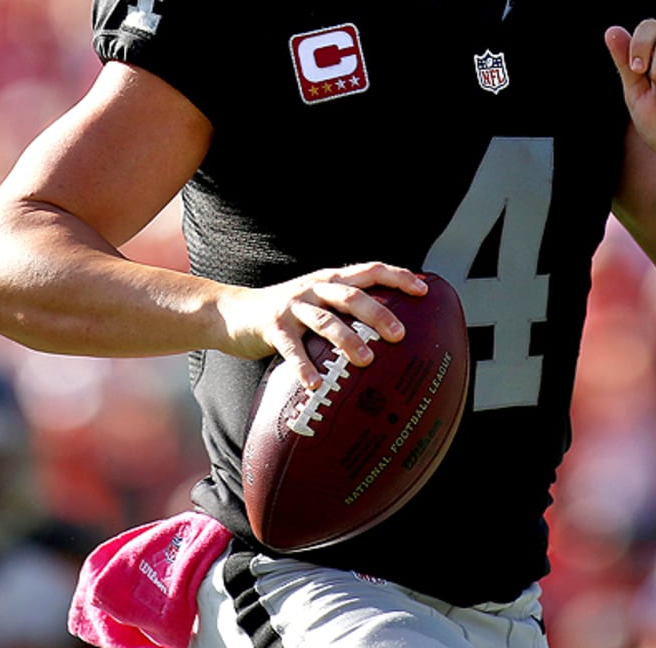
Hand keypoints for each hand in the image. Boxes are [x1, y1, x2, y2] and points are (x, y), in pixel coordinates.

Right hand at [216, 262, 428, 389]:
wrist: (233, 311)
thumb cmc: (285, 313)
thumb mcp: (316, 302)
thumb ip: (344, 309)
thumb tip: (388, 328)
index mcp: (330, 280)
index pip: (369, 270)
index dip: (397, 276)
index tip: (423, 289)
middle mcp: (314, 288)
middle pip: (351, 294)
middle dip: (378, 312)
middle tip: (400, 334)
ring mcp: (293, 306)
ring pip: (325, 320)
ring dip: (347, 339)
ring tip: (366, 360)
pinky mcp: (272, 326)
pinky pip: (291, 348)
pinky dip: (304, 366)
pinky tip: (315, 384)